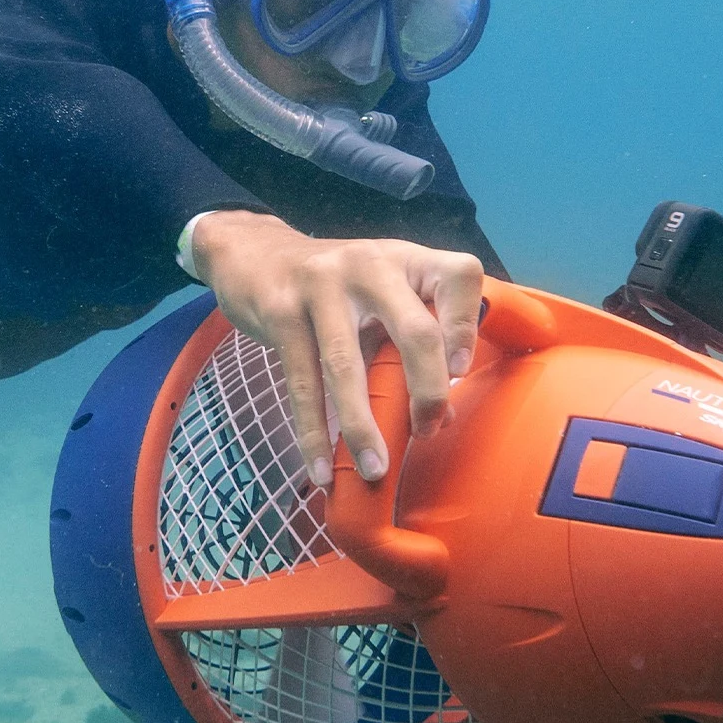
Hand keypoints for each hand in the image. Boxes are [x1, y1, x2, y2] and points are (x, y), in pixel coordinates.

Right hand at [189, 212, 482, 488]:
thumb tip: (441, 416)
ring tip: (374, 469)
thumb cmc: (335, 287)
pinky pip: (302, 383)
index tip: (460, 373)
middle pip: (416, 330)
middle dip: (427, 392)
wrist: (255, 252)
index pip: (459, 277)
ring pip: (349, 366)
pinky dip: (313, 432)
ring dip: (363, 426)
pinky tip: (321, 468)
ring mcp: (322, 285)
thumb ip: (411, 342)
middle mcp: (370, 265)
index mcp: (406, 259)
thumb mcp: (380, 295)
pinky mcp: (281, 311)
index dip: (467, 327)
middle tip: (427, 432)